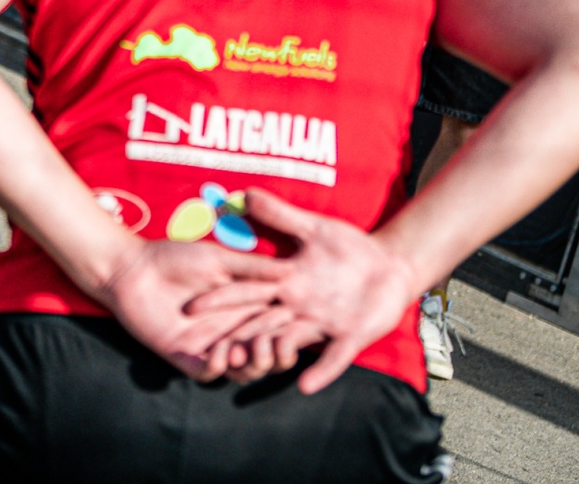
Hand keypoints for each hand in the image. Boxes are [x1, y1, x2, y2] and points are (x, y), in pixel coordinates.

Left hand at [93, 236, 291, 380]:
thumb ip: (253, 268)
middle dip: (274, 355)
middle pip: (266, 355)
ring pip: (242, 370)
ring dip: (249, 366)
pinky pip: (209, 373)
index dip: (290, 331)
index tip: (296, 324)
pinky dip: (219, 368)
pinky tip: (220, 353)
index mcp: (245, 308)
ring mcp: (209, 345)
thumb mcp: (219, 259)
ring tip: (242, 350)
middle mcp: (232, 330)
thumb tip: (293, 268)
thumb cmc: (174, 256)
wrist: (131, 266)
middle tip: (271, 345)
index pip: (278, 328)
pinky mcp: (185, 356)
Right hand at [193, 189, 420, 393]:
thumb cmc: (349, 247)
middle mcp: (297, 308)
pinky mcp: (349, 337)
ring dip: (269, 355)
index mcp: (285, 283)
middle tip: (209, 349)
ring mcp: (322, 325)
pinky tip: (305, 385)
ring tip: (248, 365)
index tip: (188, 306)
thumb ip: (280, 215)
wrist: (390, 265)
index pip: (245, 292)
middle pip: (260, 324)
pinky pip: (333, 358)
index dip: (218, 301)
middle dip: (234, 336)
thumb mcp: (314, 228)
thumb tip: (246, 193)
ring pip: (288, 344)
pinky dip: (321, 372)